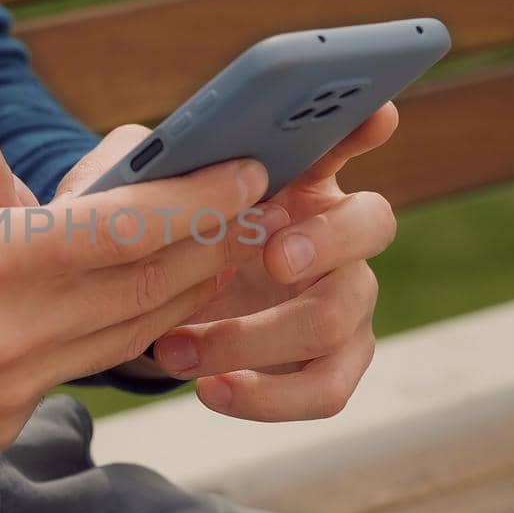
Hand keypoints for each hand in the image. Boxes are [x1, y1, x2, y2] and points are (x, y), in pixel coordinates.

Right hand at [0, 132, 285, 512]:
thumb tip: (38, 193)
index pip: (123, 231)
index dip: (198, 198)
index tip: (249, 169)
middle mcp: (4, 344)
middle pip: (146, 290)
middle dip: (209, 242)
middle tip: (248, 202)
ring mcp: (2, 397)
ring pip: (124, 338)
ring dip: (175, 290)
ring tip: (205, 244)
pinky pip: (72, 368)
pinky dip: (107, 328)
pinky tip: (117, 294)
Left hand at [55, 106, 398, 421]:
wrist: (147, 316)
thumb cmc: (154, 239)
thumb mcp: (137, 198)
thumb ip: (149, 168)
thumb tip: (159, 156)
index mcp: (298, 174)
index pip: (342, 137)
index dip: (366, 124)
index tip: (376, 115)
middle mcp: (338, 230)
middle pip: (372, 222)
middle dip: (326, 239)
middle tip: (273, 256)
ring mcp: (346, 297)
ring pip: (337, 316)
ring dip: (251, 337)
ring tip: (176, 350)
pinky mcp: (336, 362)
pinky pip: (328, 389)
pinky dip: (266, 397)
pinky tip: (211, 388)